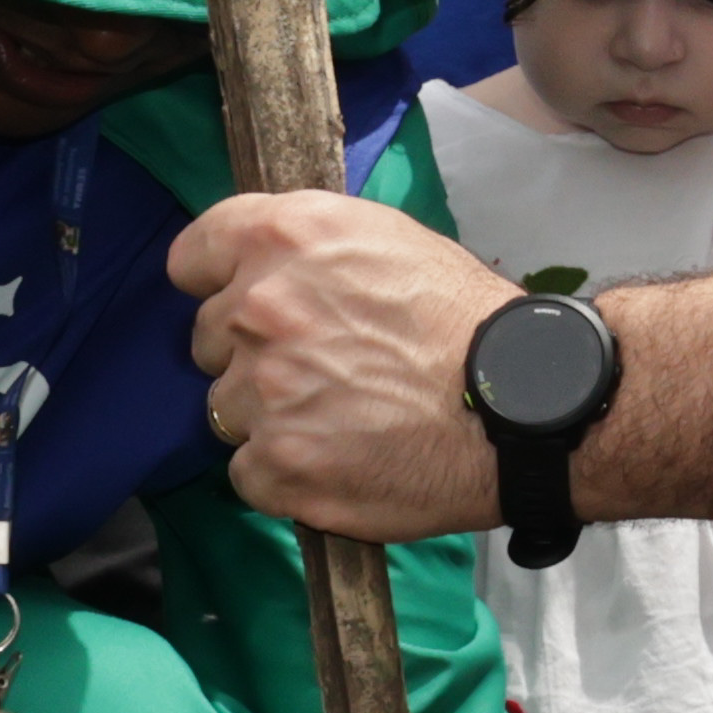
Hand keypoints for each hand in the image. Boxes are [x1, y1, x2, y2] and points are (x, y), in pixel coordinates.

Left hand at [176, 190, 529, 545]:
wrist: (520, 406)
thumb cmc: (465, 320)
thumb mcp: (388, 239)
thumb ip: (309, 251)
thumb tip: (262, 268)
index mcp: (285, 238)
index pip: (191, 258)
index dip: (217, 282)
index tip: (240, 300)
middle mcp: (260, 308)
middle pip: (206, 338)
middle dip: (249, 353)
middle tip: (320, 367)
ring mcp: (263, 391)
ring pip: (225, 408)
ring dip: (268, 416)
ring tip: (339, 418)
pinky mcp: (276, 465)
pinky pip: (247, 472)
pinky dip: (284, 474)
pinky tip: (338, 460)